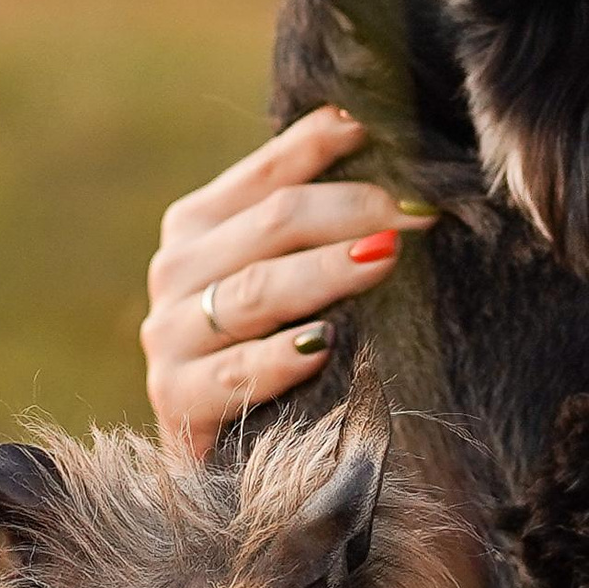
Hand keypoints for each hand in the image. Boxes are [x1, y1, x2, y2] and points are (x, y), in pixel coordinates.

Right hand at [141, 106, 435, 455]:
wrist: (222, 453)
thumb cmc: (271, 347)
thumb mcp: (289, 274)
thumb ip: (317, 217)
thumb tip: (384, 139)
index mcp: (198, 223)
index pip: (271, 168)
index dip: (331, 146)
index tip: (396, 134)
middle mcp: (175, 269)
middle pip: (274, 221)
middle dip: (355, 209)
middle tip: (420, 212)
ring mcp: (168, 335)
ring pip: (257, 288)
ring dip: (327, 272)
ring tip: (386, 257)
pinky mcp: (176, 400)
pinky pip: (235, 371)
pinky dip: (280, 358)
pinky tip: (324, 345)